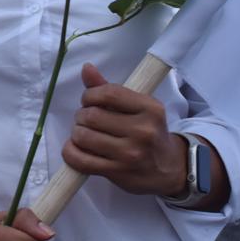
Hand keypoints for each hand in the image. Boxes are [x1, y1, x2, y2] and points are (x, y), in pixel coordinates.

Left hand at [61, 64, 185, 197]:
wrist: (169, 169)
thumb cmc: (148, 132)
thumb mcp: (137, 108)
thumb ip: (109, 89)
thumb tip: (86, 68)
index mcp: (150, 109)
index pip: (108, 93)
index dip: (90, 95)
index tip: (90, 101)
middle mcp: (143, 131)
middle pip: (92, 116)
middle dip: (82, 116)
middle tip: (87, 120)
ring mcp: (130, 154)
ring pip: (83, 137)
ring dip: (76, 133)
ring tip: (84, 134)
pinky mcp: (118, 172)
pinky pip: (80, 160)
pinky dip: (70, 152)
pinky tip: (76, 149)